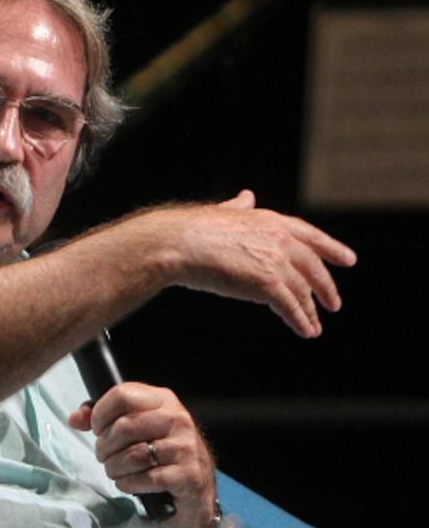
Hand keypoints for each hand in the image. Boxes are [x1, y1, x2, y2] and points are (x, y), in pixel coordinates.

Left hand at [68, 382, 214, 527]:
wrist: (195, 488)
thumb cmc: (159, 453)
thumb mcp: (135, 428)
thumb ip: (103, 419)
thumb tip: (75, 419)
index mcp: (163, 400)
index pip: (122, 395)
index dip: (100, 414)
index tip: (98, 429)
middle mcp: (178, 419)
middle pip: (124, 427)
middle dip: (104, 447)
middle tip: (104, 456)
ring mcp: (186, 447)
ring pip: (132, 455)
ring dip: (113, 468)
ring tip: (115, 470)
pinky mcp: (188, 475)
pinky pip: (145, 479)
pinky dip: (128, 484)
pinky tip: (128, 483)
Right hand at [124, 190, 356, 338]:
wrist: (179, 243)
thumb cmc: (190, 229)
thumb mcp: (222, 212)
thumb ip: (238, 207)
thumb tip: (246, 196)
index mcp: (271, 220)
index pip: (311, 236)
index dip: (332, 249)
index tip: (348, 260)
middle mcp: (280, 239)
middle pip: (313, 267)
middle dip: (326, 286)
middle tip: (334, 303)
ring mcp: (276, 261)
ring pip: (302, 291)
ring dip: (310, 311)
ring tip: (314, 326)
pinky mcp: (268, 284)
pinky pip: (290, 307)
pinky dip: (300, 321)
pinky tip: (306, 331)